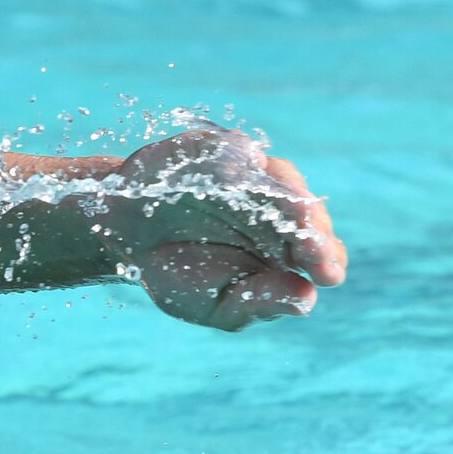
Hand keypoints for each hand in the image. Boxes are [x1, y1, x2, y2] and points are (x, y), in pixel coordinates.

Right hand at [106, 127, 345, 330]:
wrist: (126, 233)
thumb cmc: (177, 273)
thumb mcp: (217, 303)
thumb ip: (260, 302)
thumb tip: (307, 299)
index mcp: (285, 253)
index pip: (323, 256)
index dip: (325, 262)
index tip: (326, 275)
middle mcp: (280, 213)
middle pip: (312, 216)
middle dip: (314, 231)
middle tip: (313, 248)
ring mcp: (257, 178)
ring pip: (287, 180)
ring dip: (291, 197)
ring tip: (295, 216)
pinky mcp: (228, 150)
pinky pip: (242, 153)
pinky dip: (244, 167)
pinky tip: (245, 182)